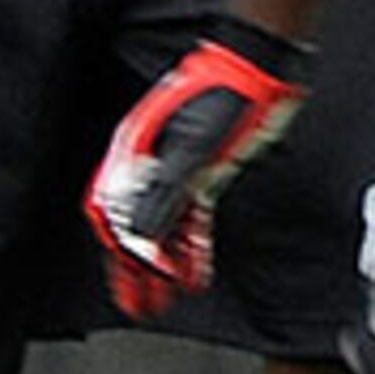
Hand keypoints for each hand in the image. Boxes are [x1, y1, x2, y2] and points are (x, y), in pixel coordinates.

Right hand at [85, 17, 312, 318]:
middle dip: (137, 269)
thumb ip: (163, 198)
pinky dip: (191, 245)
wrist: (259, 69)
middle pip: (136, 226)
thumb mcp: (192, 152)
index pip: (114, 217)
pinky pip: (191, 216)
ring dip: (165, 262)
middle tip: (140, 305)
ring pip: (164, 226)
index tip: (129, 290)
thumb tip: (140, 241)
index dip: (120, 257)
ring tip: (168, 295)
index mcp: (135, 154)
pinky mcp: (205, 170)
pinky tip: (196, 267)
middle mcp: (151, 164)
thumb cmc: (225, 96)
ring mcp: (178, 168)